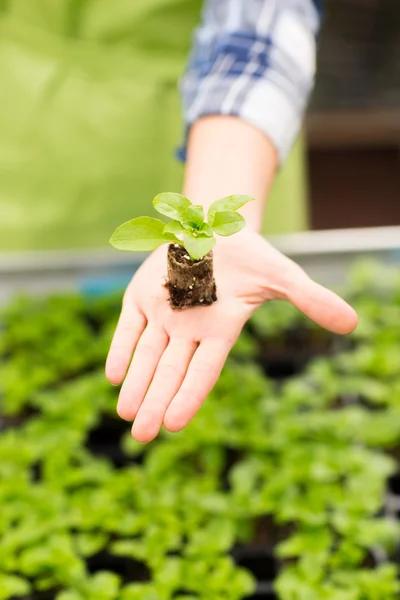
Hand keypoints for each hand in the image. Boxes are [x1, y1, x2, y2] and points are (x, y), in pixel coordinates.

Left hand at [106, 230, 357, 442]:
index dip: (189, 395)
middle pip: (170, 372)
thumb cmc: (250, 256)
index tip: (173, 424)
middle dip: (156, 403)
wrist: (216, 228)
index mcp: (220, 330)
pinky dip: (121, 348)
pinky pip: (129, 327)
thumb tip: (351, 323)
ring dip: (136, 384)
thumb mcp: (281, 276)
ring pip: (147, 356)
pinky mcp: (142, 296)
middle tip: (142, 436)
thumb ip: (310, 299)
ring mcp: (163, 314)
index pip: (203, 370)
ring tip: (126, 414)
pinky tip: (113, 375)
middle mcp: (189, 330)